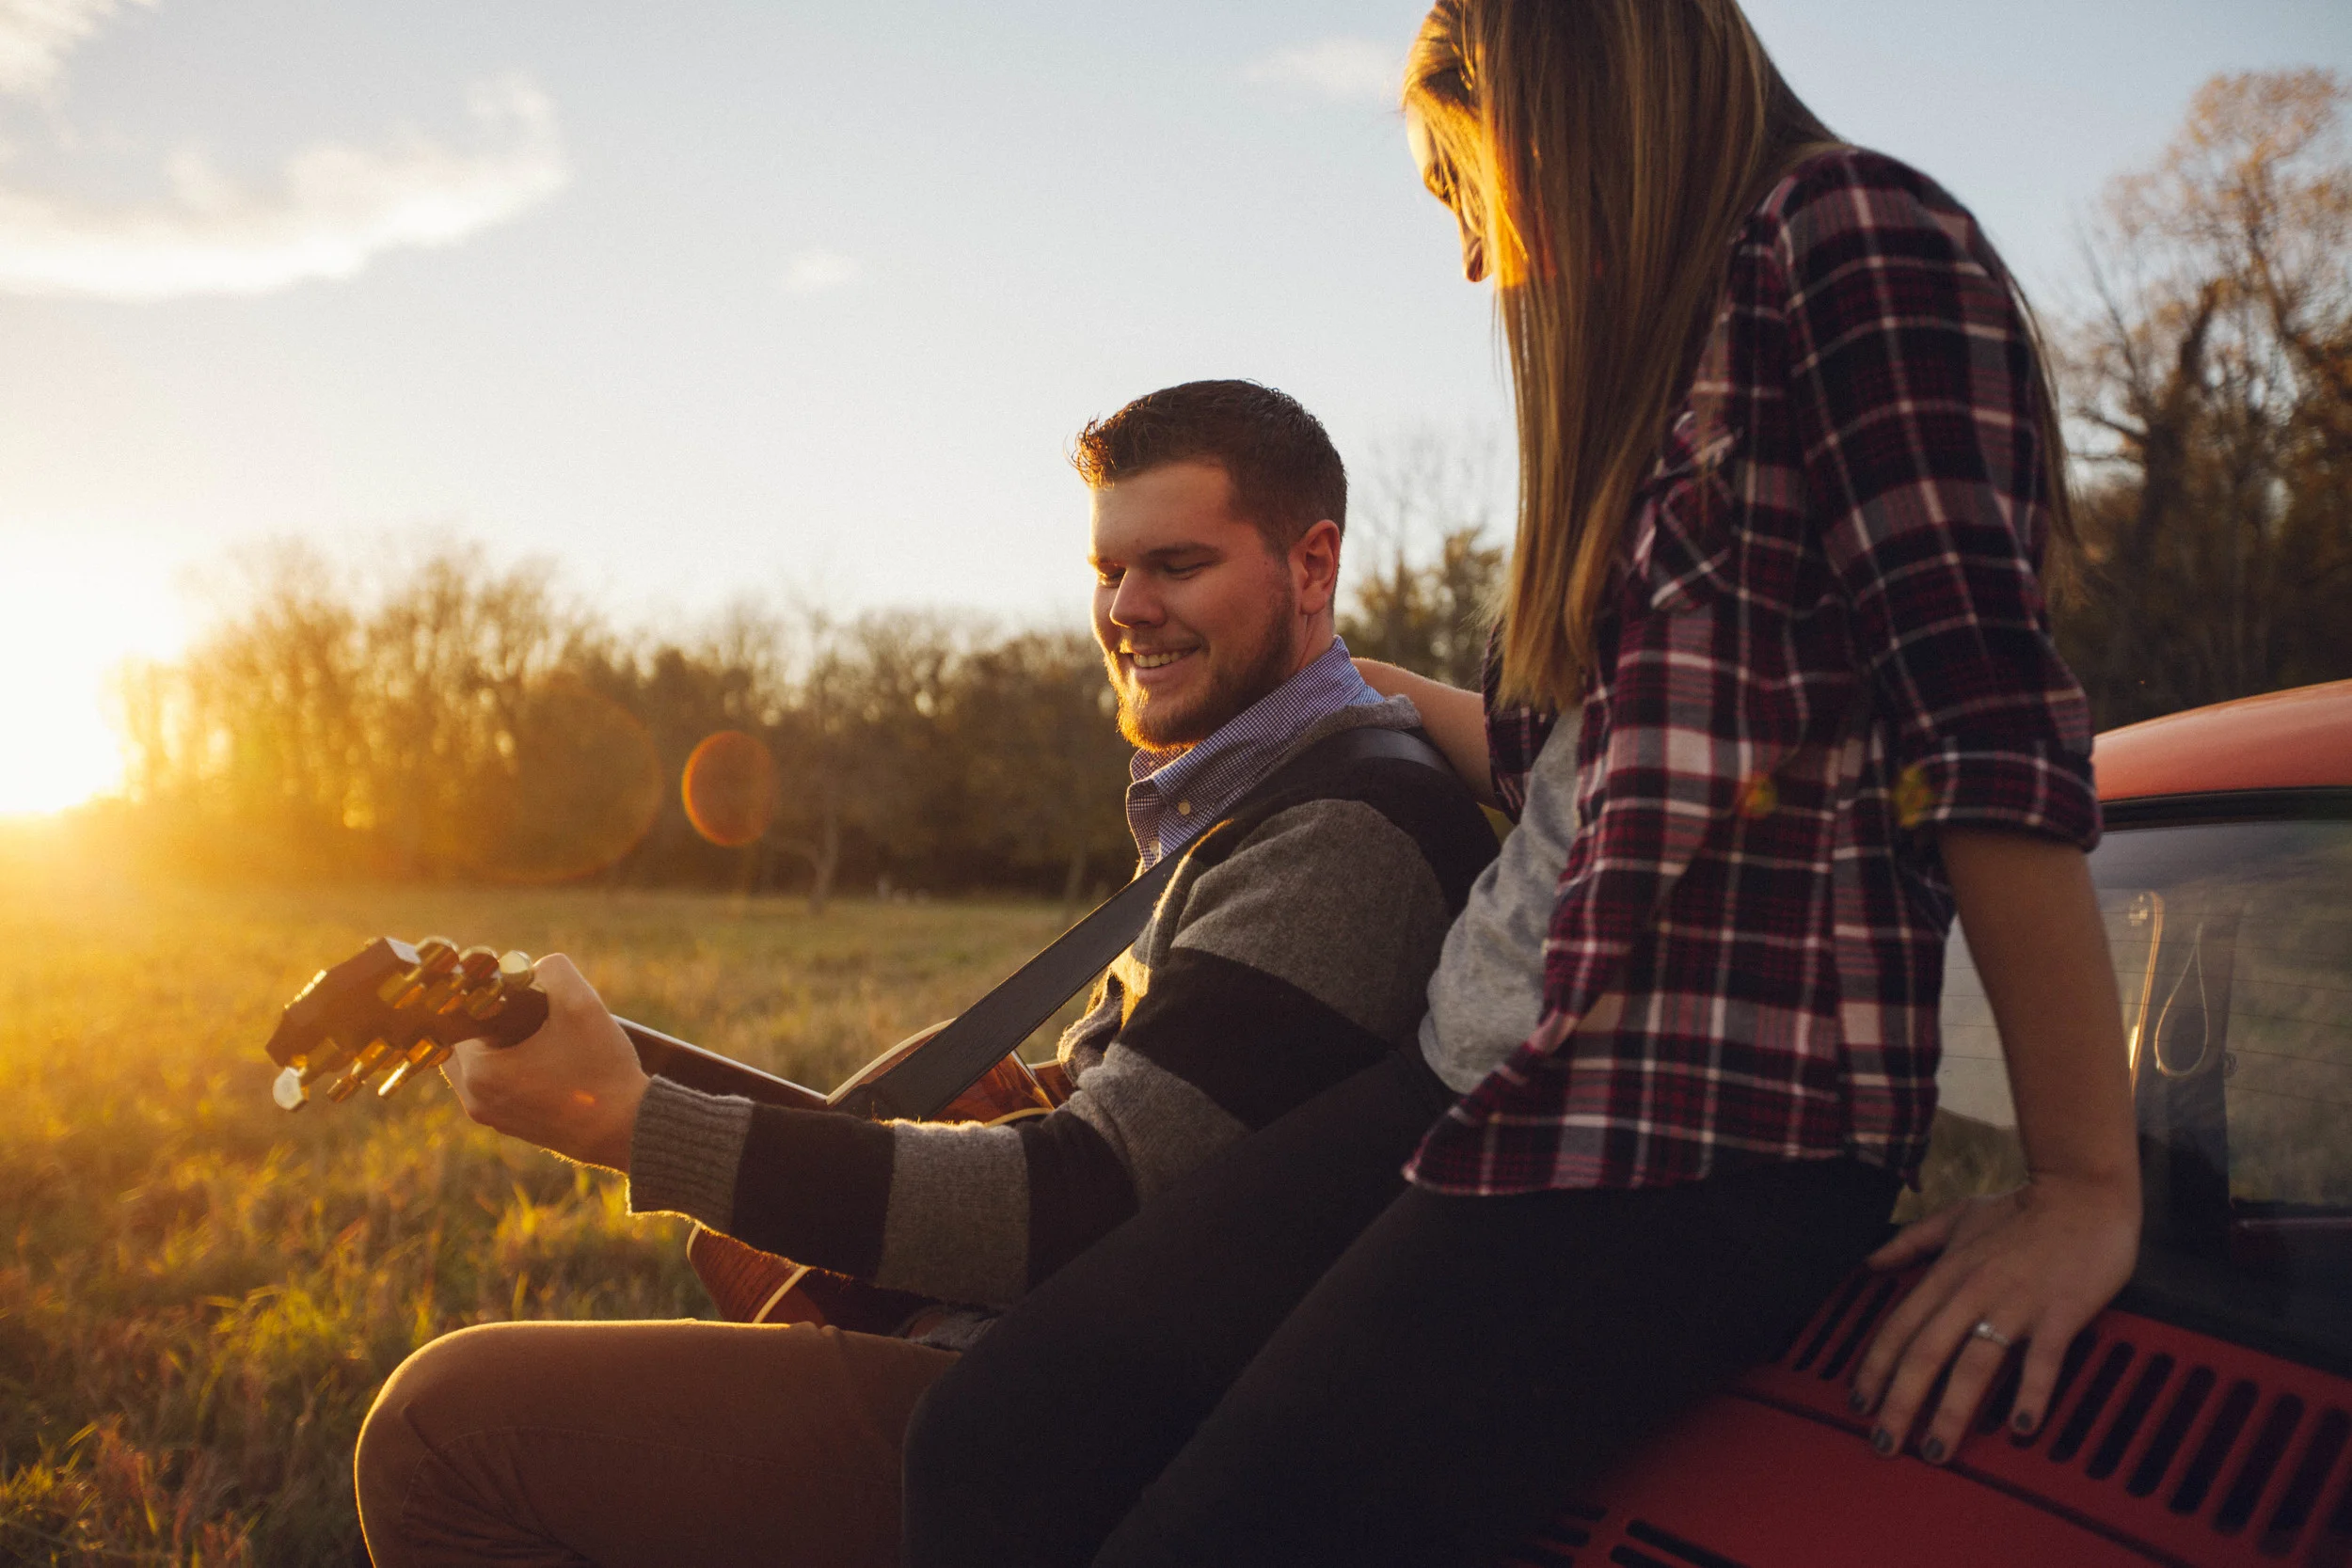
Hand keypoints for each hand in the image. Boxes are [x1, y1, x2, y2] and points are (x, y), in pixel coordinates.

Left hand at [441, 954, 649, 1171]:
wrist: (627, 1128)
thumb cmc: (602, 1069)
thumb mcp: (582, 1004)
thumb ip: (552, 970)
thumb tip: (531, 969)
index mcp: (480, 1070)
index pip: (462, 1015)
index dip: (489, 997)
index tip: (517, 993)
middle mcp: (474, 1099)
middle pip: (465, 1040)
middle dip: (493, 1022)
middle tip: (532, 1015)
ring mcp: (490, 1118)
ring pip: (480, 1064)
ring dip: (501, 1046)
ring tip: (543, 1039)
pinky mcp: (509, 1128)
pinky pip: (495, 1086)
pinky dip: (512, 1069)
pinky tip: (548, 1062)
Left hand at [1850, 1173, 2138, 1463]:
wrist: (2084, 1192)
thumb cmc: (2022, 1207)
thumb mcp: (1956, 1217)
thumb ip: (1911, 1241)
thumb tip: (1869, 1262)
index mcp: (1947, 1273)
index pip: (1899, 1327)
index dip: (1874, 1367)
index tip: (1858, 1402)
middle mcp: (1973, 1290)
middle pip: (1925, 1353)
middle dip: (1899, 1402)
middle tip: (1884, 1444)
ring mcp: (2017, 1303)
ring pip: (1973, 1364)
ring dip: (1951, 1411)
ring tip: (1936, 1451)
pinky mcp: (2060, 1312)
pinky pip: (2041, 1360)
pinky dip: (2030, 1393)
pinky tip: (2020, 1427)